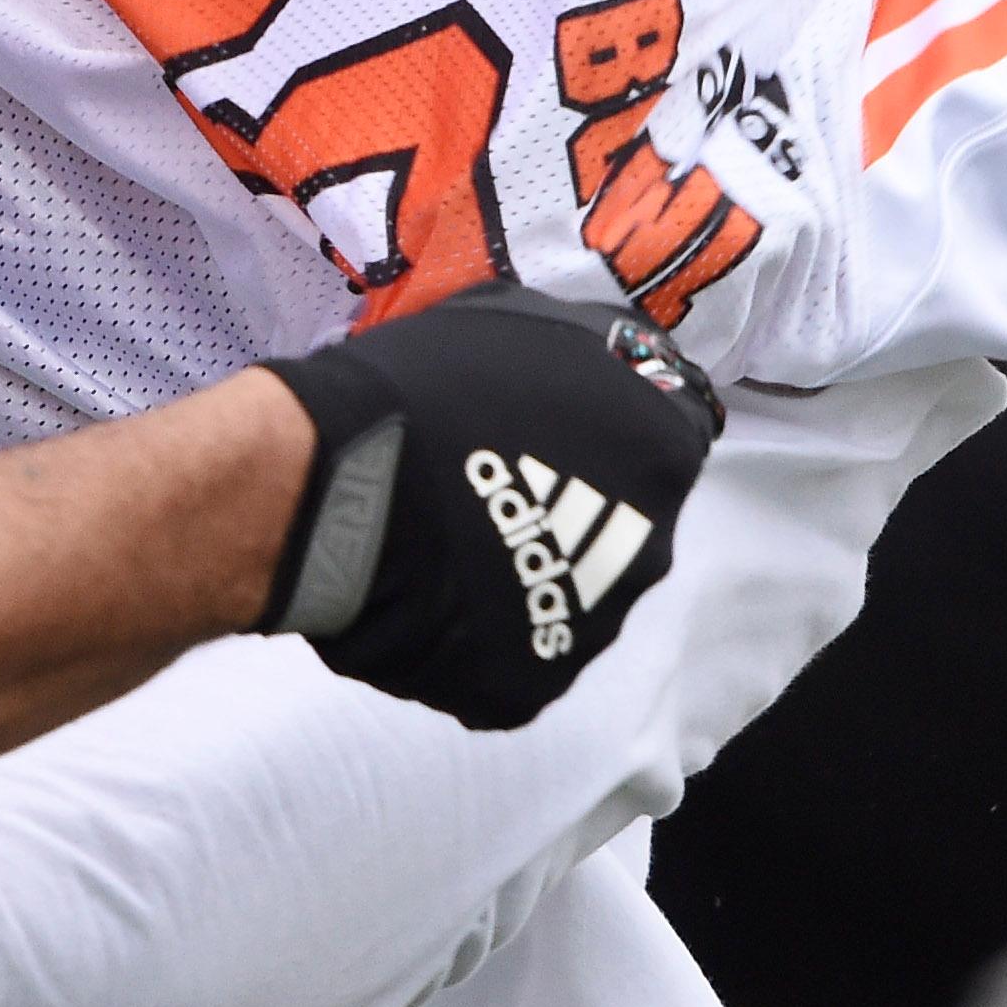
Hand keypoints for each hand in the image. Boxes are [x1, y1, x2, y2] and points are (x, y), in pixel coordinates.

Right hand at [259, 283, 720, 727]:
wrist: (343, 486)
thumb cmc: (427, 386)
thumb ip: (574, 352)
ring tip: (446, 536)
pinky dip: (476, 623)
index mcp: (661, 451)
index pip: (664, 439)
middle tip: (494, 480)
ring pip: (568, 592)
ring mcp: (591, 624)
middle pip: (623, 526)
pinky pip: (510, 647)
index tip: (555, 428)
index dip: (609, 429)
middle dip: (571, 506)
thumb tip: (586, 363)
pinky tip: (425, 585)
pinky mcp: (528, 683)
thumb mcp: (516, 322)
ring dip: (522, 566)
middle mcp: (649, 547)